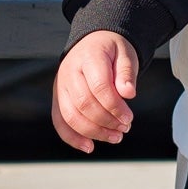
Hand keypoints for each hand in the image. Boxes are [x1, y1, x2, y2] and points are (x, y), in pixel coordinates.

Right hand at [52, 30, 138, 152]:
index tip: (129, 118)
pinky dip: (72, 137)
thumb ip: (126, 73)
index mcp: (88, 57)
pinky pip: (59, 121)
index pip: (99, 87)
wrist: (92, 42)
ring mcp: (60, 85)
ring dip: (94, 132)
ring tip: (115, 137)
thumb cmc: (111, 50)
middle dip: (107, 121)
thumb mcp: (125, 54)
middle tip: (125, 128)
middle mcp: (69, 71)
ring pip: (71, 116)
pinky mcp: (57, 97)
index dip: (115, 106)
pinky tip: (89, 146)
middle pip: (84, 104)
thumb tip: (128, 93)